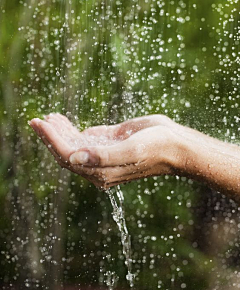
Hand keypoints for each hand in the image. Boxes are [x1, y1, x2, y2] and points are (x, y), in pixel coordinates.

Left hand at [29, 114, 182, 188]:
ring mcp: (103, 154)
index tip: (39, 123)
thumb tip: (75, 156)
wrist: (174, 144)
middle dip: (50, 137)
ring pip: (73, 144)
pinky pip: (84, 137)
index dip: (51, 141)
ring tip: (48, 117)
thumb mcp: (131, 151)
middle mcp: (99, 165)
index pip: (68, 157)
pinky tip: (62, 120)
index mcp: (101, 171)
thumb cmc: (156, 148)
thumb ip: (103, 156)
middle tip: (36, 120)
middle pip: (66, 152)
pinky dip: (71, 129)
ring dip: (59, 132)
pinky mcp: (108, 142)